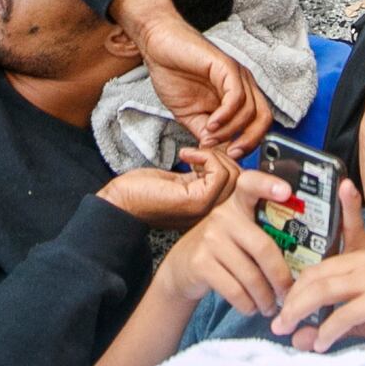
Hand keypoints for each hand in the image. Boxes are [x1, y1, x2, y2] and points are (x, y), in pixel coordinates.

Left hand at [100, 145, 241, 232]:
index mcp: (211, 209)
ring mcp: (207, 209)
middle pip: (243, 180)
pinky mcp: (197, 201)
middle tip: (200, 152)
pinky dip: (206, 156)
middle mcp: (213, 213)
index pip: (241, 187)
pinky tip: (186, 155)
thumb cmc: (146, 193)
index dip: (230, 164)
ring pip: (234, 175)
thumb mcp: (184, 183)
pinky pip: (219, 173)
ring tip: (192, 154)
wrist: (121, 203)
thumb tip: (223, 159)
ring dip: (214, 155)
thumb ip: (205, 178)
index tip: (208, 156)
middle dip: (224, 157)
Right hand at [114, 0, 267, 157]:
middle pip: (263, 119)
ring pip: (252, 110)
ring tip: (210, 135)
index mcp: (237, 97)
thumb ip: (204, 133)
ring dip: (231, 130)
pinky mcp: (226, 66)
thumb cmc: (173, 73)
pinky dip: (227, 115)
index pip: (257, 125)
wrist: (157, 45)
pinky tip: (211, 122)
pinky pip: (237, 96)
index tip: (229, 157)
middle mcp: (242, 85)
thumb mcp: (189, 114)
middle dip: (249, 141)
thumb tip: (214, 153)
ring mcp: (237, 75)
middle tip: (230, 152)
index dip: (248, 144)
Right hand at [152, 164, 298, 312]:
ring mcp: (209, 239)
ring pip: (251, 275)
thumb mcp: (239, 231)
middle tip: (289, 294)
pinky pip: (235, 290)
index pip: (250, 185)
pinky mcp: (200, 263)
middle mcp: (223, 217)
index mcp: (238, 204)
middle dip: (281, 277)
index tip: (286, 191)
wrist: (182, 267)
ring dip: (266, 298)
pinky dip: (248, 305)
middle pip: (263, 248)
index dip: (268, 185)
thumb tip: (304, 260)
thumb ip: (263, 233)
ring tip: (272, 307)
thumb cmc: (223, 249)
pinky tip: (252, 308)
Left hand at [272, 180, 364, 365]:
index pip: (333, 243)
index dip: (321, 237)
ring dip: (300, 313)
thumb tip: (297, 338)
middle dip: (292, 300)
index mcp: (362, 257)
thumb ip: (328, 324)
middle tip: (277, 323)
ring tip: (288, 332)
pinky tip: (321, 345)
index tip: (320, 216)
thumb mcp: (357, 320)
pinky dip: (327, 331)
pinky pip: (344, 313)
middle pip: (315, 275)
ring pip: (324, 290)